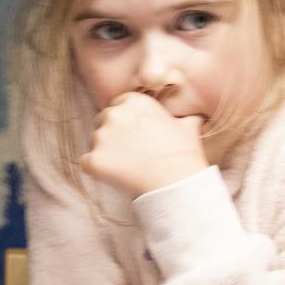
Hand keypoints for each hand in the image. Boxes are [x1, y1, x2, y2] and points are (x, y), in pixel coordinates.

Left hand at [79, 92, 208, 197]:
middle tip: (131, 151)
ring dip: (106, 152)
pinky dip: (97, 170)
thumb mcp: (188, 127)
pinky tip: (116, 176)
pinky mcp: (93, 160)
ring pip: (95, 142)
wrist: (177, 182)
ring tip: (128, 165)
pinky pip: (87, 163)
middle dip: (113, 134)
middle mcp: (113, 114)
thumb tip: (196, 117)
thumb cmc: (183, 154)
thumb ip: (185, 117)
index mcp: (134, 102)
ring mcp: (100, 137)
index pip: (119, 105)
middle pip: (103, 121)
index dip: (126, 121)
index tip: (136, 134)